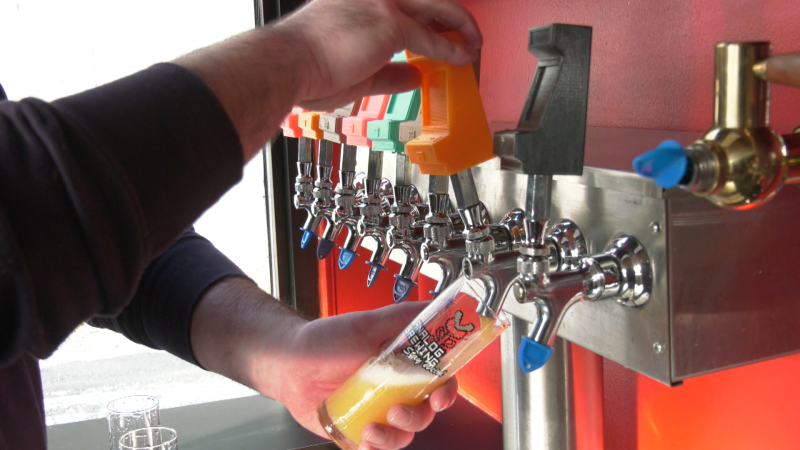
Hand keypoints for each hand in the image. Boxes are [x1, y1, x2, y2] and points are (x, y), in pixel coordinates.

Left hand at [254, 302, 459, 449]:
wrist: (287, 364)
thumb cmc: (324, 341)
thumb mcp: (366, 324)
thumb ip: (403, 317)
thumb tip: (436, 308)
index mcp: (404, 364)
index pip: (439, 380)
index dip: (446, 392)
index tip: (438, 398)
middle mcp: (395, 390)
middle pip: (424, 413)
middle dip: (416, 418)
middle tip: (397, 412)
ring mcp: (377, 411)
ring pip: (403, 434)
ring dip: (394, 437)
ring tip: (371, 428)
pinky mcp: (357, 430)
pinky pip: (375, 448)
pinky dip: (374, 448)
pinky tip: (363, 440)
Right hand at [277, 0, 481, 110]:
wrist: (290, 64)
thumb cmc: (308, 68)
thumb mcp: (358, 70)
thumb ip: (390, 71)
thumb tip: (414, 76)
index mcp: (358, 0)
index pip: (404, 3)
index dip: (427, 15)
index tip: (440, 28)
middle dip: (450, 15)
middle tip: (467, 31)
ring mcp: (383, 3)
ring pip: (435, 7)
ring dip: (460, 24)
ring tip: (474, 41)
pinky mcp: (392, 23)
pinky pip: (431, 38)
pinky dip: (452, 48)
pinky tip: (464, 56)